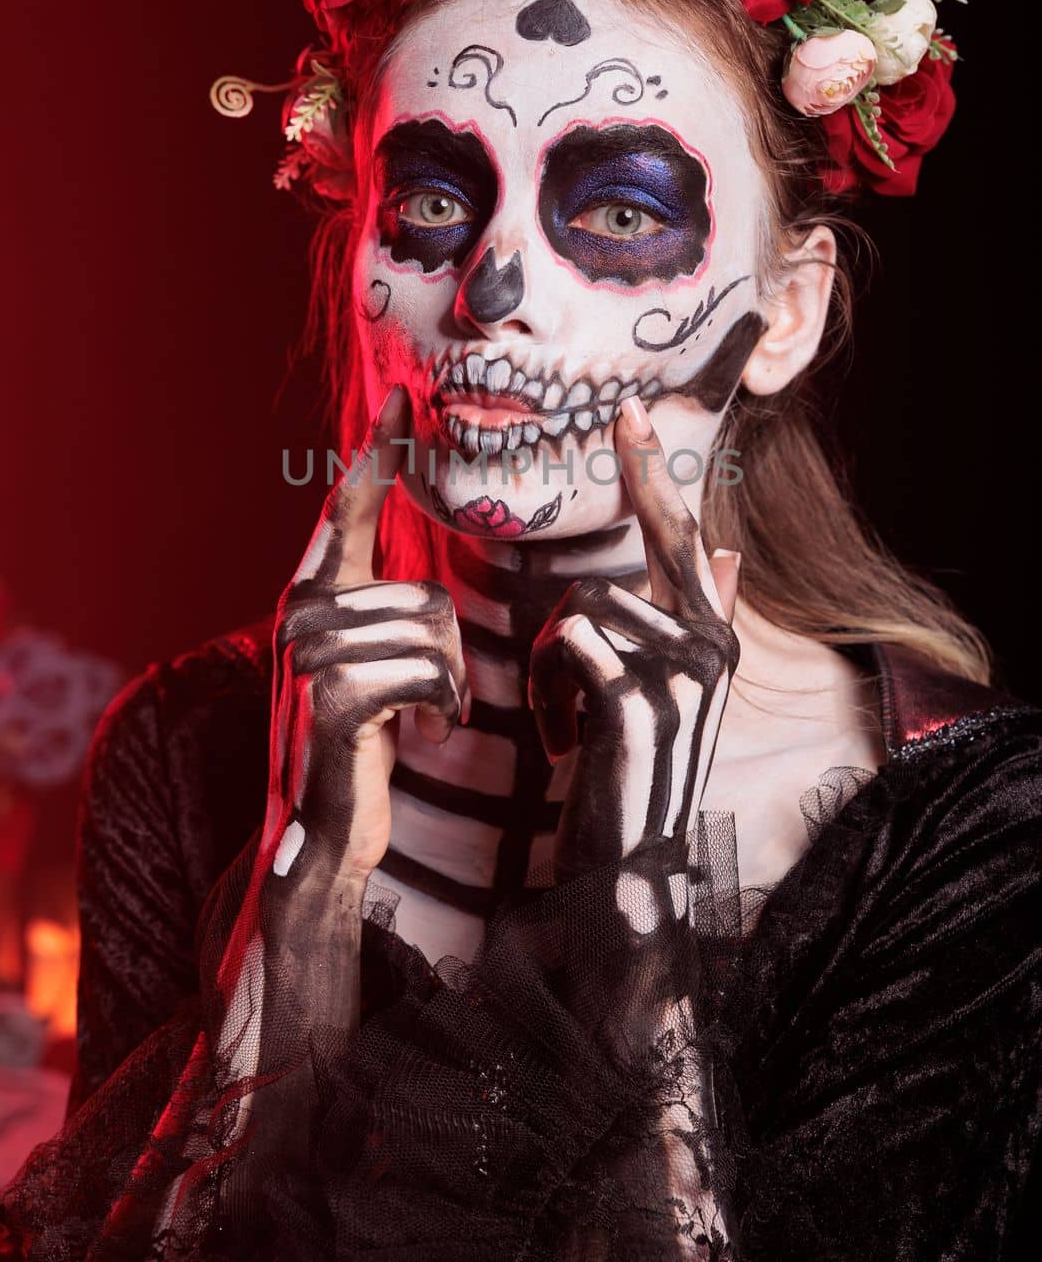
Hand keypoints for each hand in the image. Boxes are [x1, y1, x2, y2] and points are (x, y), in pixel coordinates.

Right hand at [263, 384, 469, 896]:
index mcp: (312, 599)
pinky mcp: (338, 696)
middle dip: (447, 655)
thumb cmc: (364, 749)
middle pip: (426, 593)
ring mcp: (313, 655)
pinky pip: (432, 672)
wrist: (328, 836)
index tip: (402, 398)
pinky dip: (443, 710)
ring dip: (448, 688)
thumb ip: (382, 611)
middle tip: (429, 701)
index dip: (376, 453)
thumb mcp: (370, 666)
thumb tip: (422, 579)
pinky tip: (421, 739)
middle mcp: (301, 615)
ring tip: (421, 721)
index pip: (347, 509)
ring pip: (435, 633)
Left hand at [529, 395, 739, 886]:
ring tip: (565, 723)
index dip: (655, 472)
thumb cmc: (634, 770)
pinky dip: (546, 692)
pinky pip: (568, 646)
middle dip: (597, 564)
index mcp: (714, 636)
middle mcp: (712, 646)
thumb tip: (729, 551)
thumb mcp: (671, 693)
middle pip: (631, 561)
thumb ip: (698, 618)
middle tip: (596, 539)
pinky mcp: (638, 701)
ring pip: (583, 606)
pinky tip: (561, 742)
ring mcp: (680, 674)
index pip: (683, 533)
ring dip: (551, 666)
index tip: (631, 412)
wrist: (627, 864)